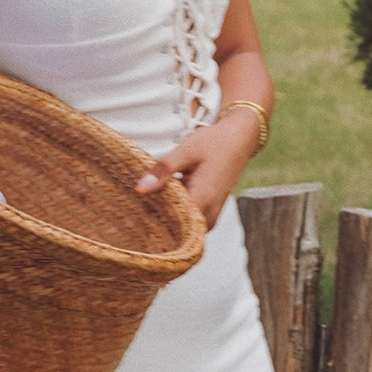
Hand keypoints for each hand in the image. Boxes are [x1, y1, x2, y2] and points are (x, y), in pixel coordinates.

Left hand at [135, 117, 254, 229]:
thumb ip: (163, 171)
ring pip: (182, 228)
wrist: (240, 139)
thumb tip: (140, 189)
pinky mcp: (210, 214)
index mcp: (202, 200)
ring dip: (164, 217)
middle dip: (154, 220)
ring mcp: (211, 217)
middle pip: (175, 231)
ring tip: (147, 202)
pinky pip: (189, 223)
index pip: (169, 224)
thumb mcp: (185, 151)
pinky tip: (162, 200)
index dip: (148, 220)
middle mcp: (208, 214)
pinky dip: (175, 213)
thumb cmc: (214, 143)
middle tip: (134, 209)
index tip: (132, 212)